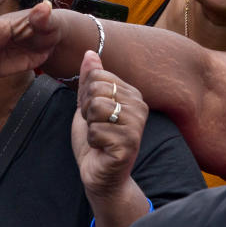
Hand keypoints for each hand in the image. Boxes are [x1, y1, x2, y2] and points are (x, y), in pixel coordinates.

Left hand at [71, 51, 145, 199]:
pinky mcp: (130, 144)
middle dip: (86, 109)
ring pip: (96, 107)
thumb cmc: (96, 139)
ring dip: (90, 124)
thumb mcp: (88, 103)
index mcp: (132, 93)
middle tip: (96, 125)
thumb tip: (90, 52)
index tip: (93, 111)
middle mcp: (139, 106)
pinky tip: (103, 148)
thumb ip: (90, 79)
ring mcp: (137, 125)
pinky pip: (96, 130)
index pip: (96, 74)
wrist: (99, 173)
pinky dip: (92, 140)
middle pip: (96, 89)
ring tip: (100, 136)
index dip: (85, 94)